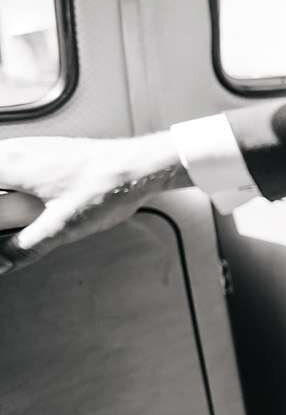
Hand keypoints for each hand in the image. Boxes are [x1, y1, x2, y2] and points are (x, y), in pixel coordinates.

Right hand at [0, 133, 188, 272]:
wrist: (142, 164)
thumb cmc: (108, 186)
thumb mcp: (64, 225)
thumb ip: (27, 247)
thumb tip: (2, 265)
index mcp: (9, 163)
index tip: (1, 226)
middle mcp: (12, 150)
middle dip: (0, 212)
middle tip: (8, 226)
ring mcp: (26, 149)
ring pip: (0, 172)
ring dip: (4, 201)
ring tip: (11, 219)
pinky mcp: (39, 155)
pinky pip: (7, 168)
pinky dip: (7, 186)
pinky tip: (14, 205)